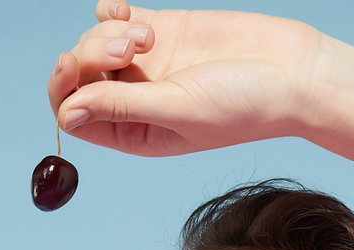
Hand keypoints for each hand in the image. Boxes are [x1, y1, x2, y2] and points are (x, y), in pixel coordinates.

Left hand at [45, 2, 326, 156]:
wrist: (290, 72)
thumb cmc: (244, 105)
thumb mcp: (178, 110)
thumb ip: (121, 107)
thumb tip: (66, 112)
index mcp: (134, 133)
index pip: (74, 113)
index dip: (63, 87)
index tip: (70, 62)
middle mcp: (135, 100)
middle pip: (81, 73)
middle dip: (93, 53)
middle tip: (131, 47)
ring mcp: (146, 65)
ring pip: (96, 41)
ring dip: (111, 32)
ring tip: (146, 36)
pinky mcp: (162, 31)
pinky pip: (114, 18)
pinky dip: (110, 12)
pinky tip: (124, 11)